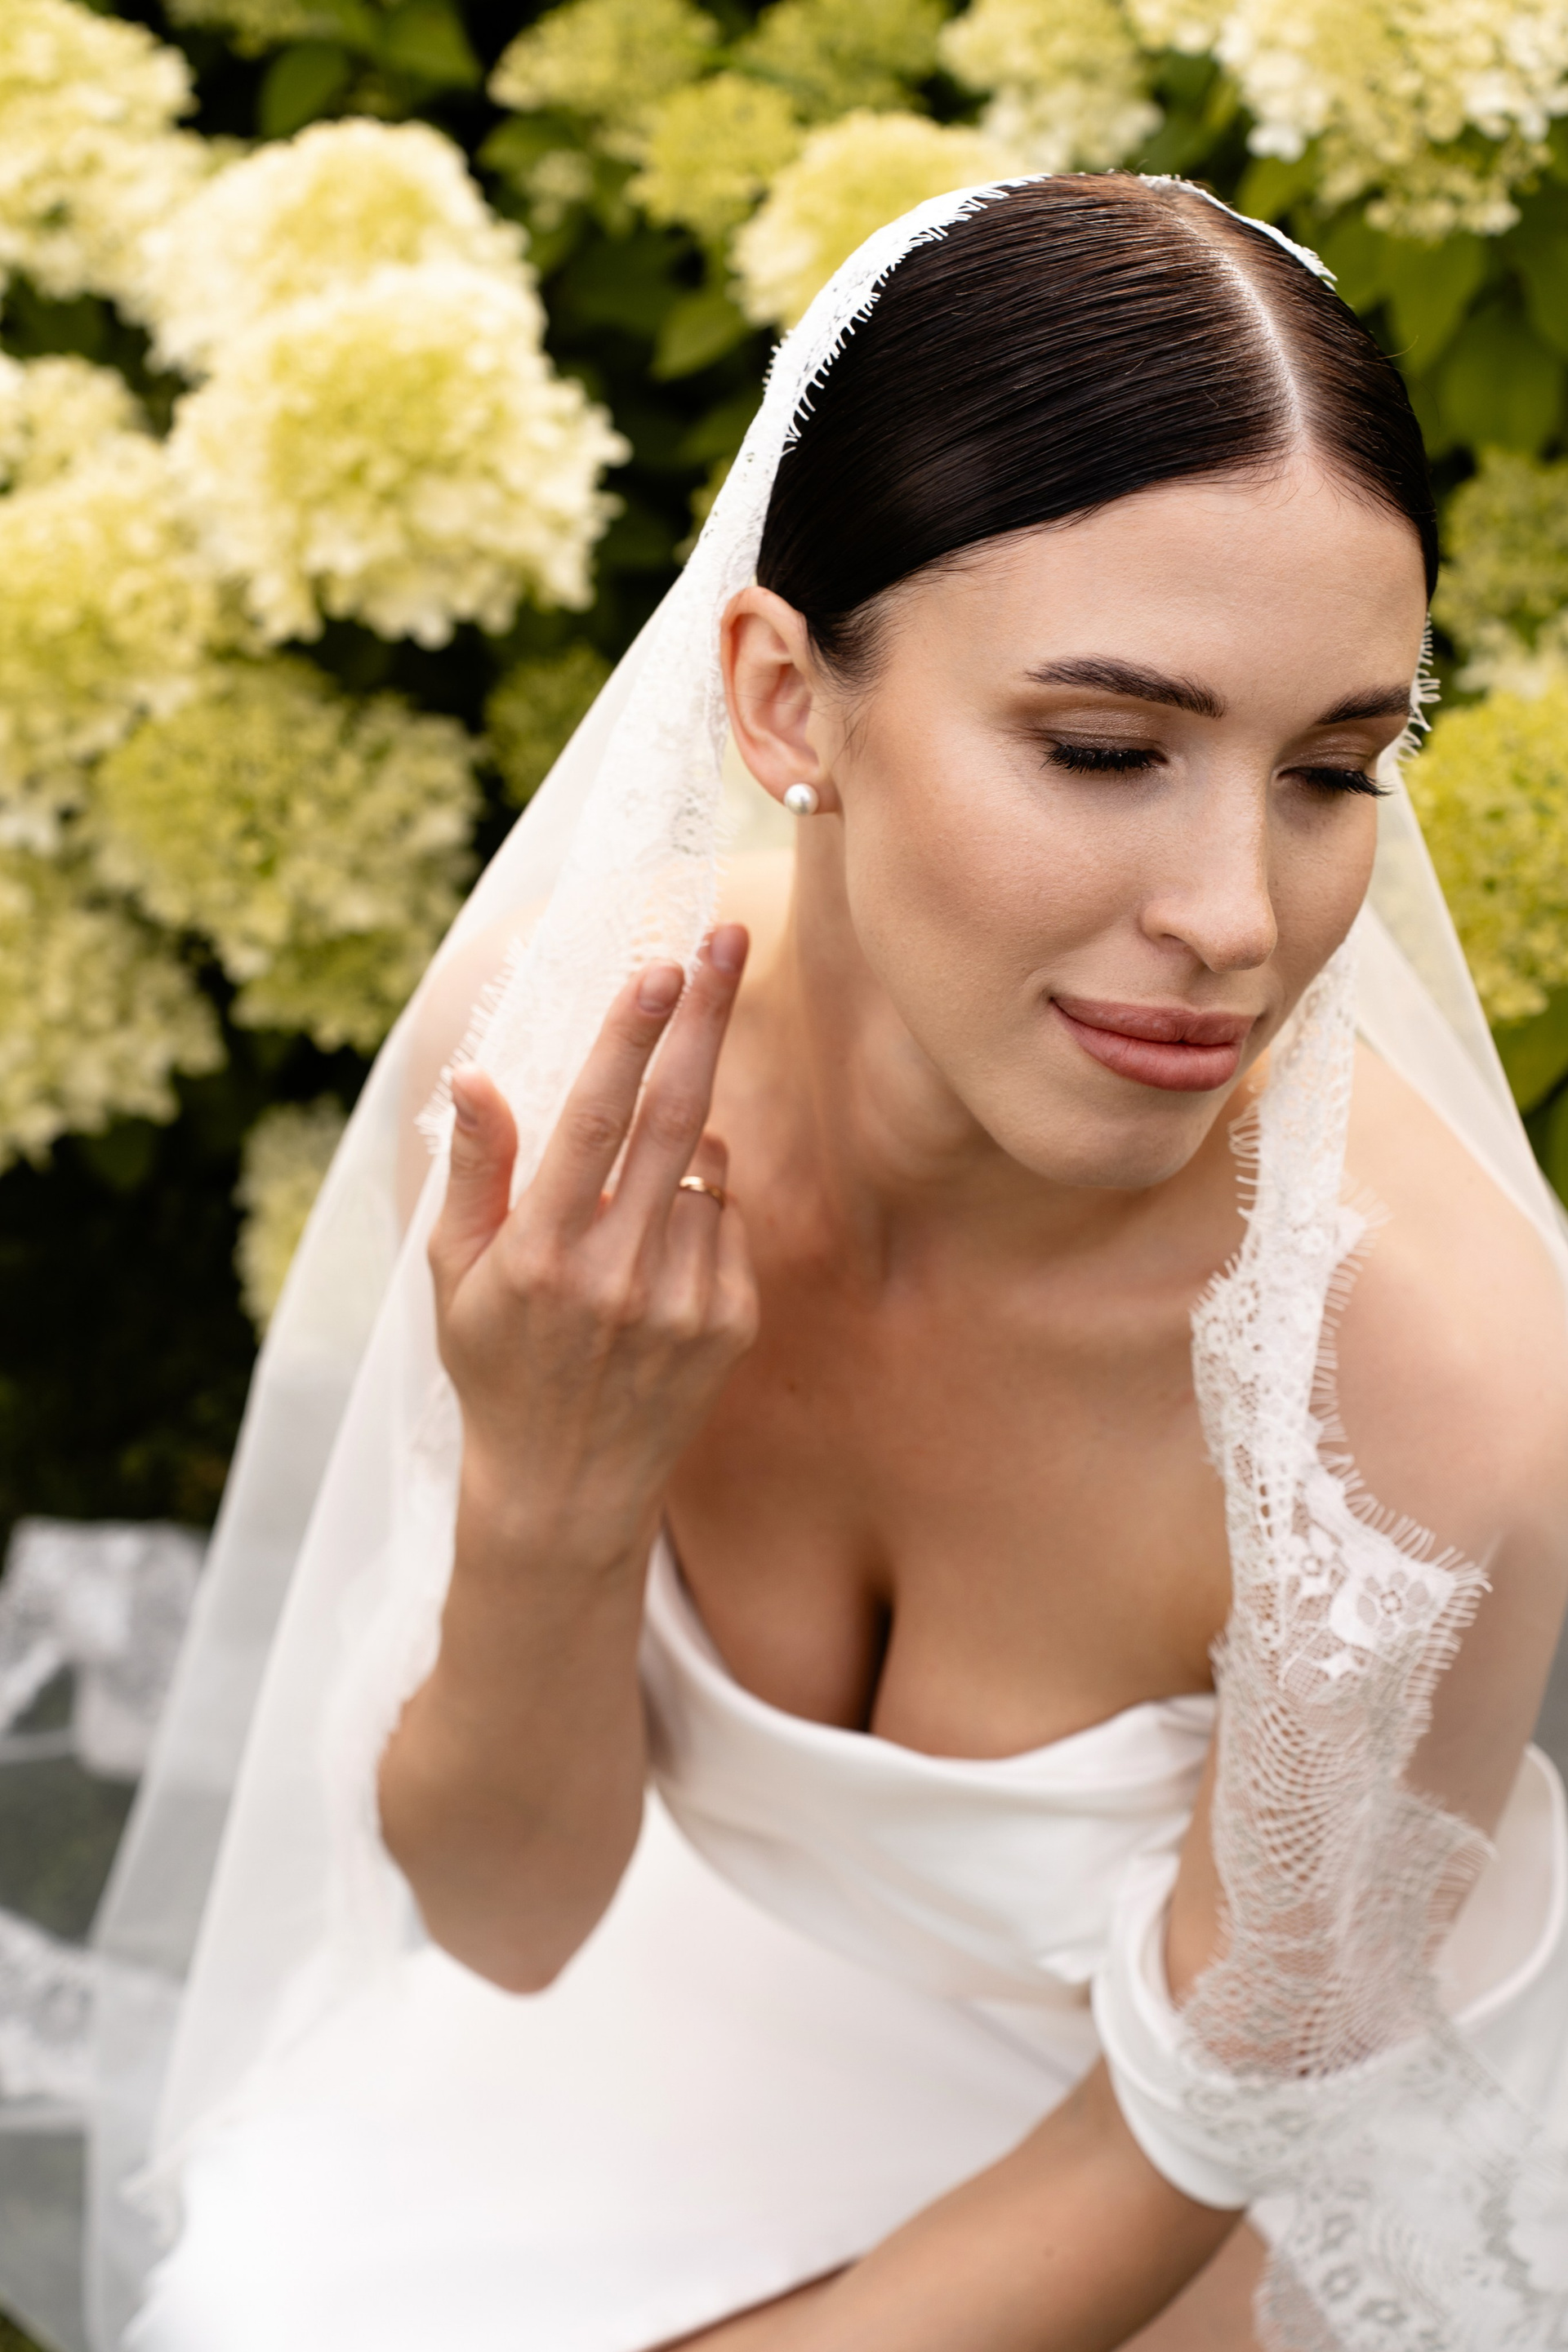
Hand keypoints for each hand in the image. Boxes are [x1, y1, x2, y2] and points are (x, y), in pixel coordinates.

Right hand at [428, 925, 758, 1573]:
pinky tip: (657, 1244)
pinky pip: (727, 1217)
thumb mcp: (451, 1276)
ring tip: (637, 1175)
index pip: (593, 1121)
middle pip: (677, 1115)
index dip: (630, 1036)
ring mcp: (684, 1299)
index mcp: (540, 1254)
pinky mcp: (730, 1320)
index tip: (659, 965)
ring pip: (707, 1163)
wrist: (567, 1487)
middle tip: (725, 939)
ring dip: (686, 1132)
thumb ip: (472, 1171)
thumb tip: (474, 1074)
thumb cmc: (496, 1364)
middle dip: (703, 1016)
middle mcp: (618, 1274)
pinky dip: (699, 1201)